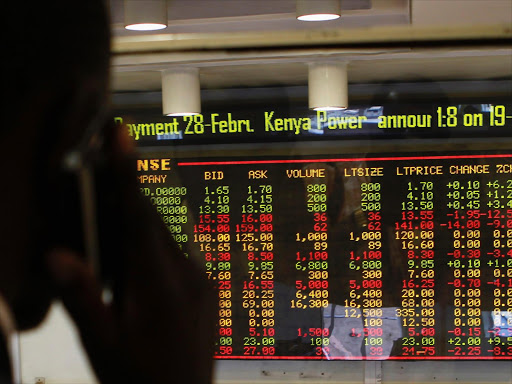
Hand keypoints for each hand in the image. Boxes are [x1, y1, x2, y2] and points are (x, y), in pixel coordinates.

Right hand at [46, 124, 214, 382]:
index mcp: (158, 283)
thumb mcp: (104, 343)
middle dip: (129, 194)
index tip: (123, 134)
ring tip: (121, 221)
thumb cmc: (139, 379)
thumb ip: (83, 297)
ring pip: (169, 234)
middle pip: (154, 219)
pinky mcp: (209, 288)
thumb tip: (57, 254)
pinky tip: (143, 259)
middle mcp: (187, 272)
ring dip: (144, 221)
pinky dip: (159, 244)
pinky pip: (182, 251)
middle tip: (109, 168)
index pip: (139, 216)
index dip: (128, 172)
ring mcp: (203, 279)